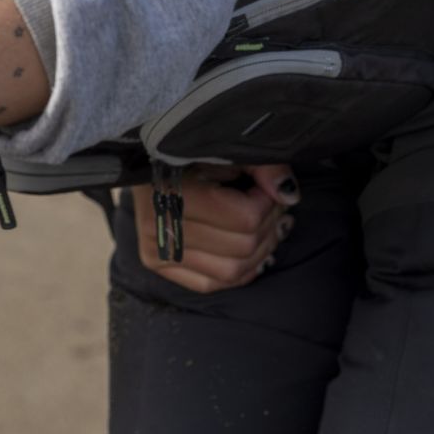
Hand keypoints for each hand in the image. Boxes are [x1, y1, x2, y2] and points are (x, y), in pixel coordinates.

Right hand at [136, 163, 295, 294]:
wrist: (144, 159)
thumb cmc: (190, 153)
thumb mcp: (226, 150)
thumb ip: (263, 167)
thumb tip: (289, 196)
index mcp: (175, 193)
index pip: (245, 218)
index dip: (267, 204)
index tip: (266, 189)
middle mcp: (161, 227)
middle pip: (243, 246)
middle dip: (268, 226)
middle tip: (272, 207)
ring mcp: (158, 250)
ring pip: (232, 271)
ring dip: (260, 251)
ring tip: (265, 229)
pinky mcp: (158, 263)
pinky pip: (211, 284)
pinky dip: (237, 272)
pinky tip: (249, 252)